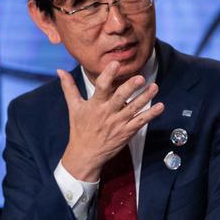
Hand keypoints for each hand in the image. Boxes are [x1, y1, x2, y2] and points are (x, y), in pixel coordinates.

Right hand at [58, 62, 163, 181]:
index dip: (108, 75)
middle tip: (140, 77)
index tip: (115, 64)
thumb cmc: (79, 129)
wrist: (85, 154)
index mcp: (95, 105)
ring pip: (134, 108)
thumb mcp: (74, 107)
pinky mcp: (126, 132)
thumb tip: (60, 70)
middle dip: (130, 87)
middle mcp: (107, 113)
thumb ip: (69, 87)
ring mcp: (118, 123)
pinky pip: (140, 122)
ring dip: (145, 98)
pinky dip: (151, 114)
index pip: (101, 87)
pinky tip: (160, 106)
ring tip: (155, 86)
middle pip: (120, 98)